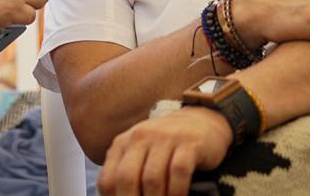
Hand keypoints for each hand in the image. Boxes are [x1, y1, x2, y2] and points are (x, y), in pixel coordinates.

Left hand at [98, 106, 232, 195]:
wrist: (201, 121)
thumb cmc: (165, 146)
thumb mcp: (140, 154)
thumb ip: (128, 174)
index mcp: (123, 143)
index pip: (108, 180)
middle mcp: (140, 137)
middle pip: (127, 178)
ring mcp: (165, 137)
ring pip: (153, 178)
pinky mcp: (189, 142)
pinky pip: (179, 172)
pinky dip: (177, 192)